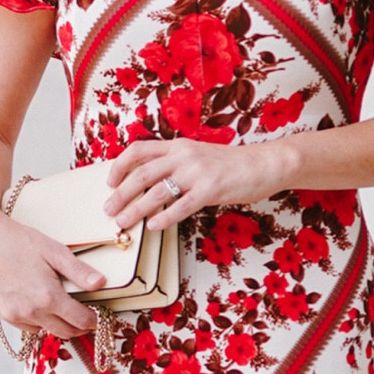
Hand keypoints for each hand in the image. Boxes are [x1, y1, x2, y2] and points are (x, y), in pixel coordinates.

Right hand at [0, 205, 102, 339]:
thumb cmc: (20, 242)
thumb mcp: (55, 252)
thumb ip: (79, 271)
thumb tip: (101, 283)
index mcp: (48, 297)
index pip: (80, 321)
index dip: (93, 320)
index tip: (99, 317)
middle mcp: (32, 311)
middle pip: (66, 332)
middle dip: (80, 326)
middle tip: (87, 316)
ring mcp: (17, 315)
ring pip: (48, 331)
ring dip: (60, 324)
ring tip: (64, 309)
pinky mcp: (6, 315)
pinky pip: (30, 328)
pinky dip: (40, 322)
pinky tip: (43, 307)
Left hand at [104, 138, 289, 232]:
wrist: (264, 164)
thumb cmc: (232, 165)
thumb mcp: (199, 156)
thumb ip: (176, 165)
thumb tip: (153, 183)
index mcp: (178, 146)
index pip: (138, 149)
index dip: (119, 165)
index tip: (110, 182)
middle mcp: (183, 155)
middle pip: (141, 174)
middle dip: (120, 194)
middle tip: (109, 210)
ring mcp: (196, 172)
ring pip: (156, 192)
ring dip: (135, 209)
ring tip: (124, 222)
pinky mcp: (210, 190)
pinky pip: (180, 207)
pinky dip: (163, 218)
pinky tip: (153, 227)